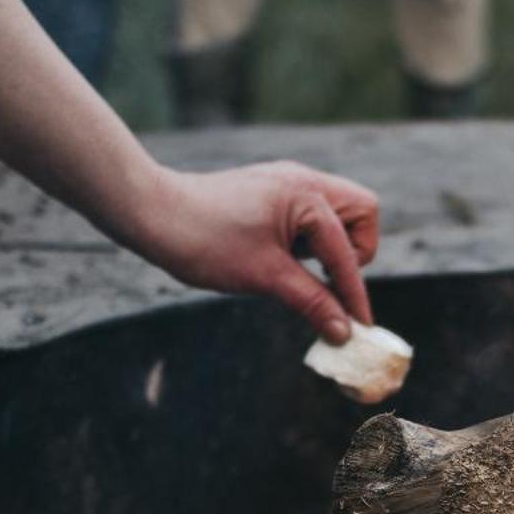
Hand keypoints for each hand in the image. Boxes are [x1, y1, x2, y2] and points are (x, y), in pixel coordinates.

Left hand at [126, 161, 379, 343]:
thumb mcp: (264, 277)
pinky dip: (310, 240)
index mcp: (307, 195)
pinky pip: (312, 214)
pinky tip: (283, 258)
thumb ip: (312, 302)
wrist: (150, 212)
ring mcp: (288, 182)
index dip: (353, 295)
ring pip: (339, 212)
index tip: (358, 330)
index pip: (348, 252)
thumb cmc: (205, 241)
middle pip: (362, 212)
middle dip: (355, 251)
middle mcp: (304, 180)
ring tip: (298, 268)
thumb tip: (344, 333)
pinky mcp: (272, 191)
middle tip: (328, 280)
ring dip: (332, 246)